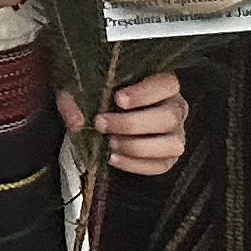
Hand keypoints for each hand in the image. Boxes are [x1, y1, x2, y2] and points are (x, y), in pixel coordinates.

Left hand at [76, 68, 190, 176]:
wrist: (105, 120)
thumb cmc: (98, 96)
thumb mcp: (81, 90)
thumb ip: (74, 101)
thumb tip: (77, 123)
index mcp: (163, 85)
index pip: (167, 84)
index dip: (145, 92)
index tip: (118, 99)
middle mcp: (176, 108)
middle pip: (169, 117)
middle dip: (132, 123)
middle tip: (101, 124)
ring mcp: (176, 134)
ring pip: (173, 144)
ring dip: (139, 146)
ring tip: (110, 144)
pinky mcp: (169, 157)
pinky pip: (161, 166)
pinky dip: (137, 165)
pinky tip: (114, 159)